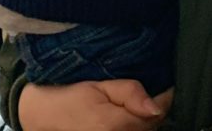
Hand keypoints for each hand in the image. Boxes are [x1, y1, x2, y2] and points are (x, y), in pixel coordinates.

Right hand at [18, 79, 170, 130]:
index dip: (164, 96)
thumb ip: (130, 93)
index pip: (158, 112)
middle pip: (154, 125)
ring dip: (144, 121)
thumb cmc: (72, 98)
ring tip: (130, 107)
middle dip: (153, 109)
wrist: (46, 117)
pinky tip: (125, 120)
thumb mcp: (100, 86)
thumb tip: (157, 106)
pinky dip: (135, 128)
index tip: (165, 84)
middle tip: (140, 95)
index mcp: (116, 125)